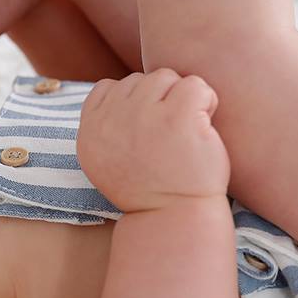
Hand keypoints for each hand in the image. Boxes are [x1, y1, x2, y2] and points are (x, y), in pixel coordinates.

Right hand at [76, 69, 229, 213]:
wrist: (175, 220)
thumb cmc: (149, 189)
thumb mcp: (105, 160)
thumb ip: (104, 124)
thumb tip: (118, 88)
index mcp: (91, 129)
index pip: (109, 87)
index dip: (133, 105)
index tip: (147, 136)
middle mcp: (112, 118)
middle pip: (141, 80)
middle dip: (159, 102)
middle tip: (169, 138)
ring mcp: (144, 115)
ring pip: (167, 77)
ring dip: (182, 100)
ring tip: (186, 133)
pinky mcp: (178, 117)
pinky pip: (196, 85)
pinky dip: (206, 101)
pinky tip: (203, 129)